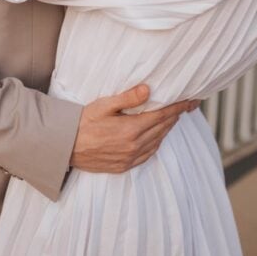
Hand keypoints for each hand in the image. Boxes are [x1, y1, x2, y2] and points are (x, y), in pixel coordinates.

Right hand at [70, 84, 200, 172]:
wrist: (65, 147)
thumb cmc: (82, 122)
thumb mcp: (104, 105)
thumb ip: (128, 98)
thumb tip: (148, 90)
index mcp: (130, 129)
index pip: (162, 116)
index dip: (178, 108)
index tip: (191, 101)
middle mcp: (133, 146)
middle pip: (162, 129)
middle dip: (175, 116)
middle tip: (186, 106)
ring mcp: (129, 158)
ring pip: (157, 141)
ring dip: (166, 129)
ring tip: (172, 118)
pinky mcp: (124, 166)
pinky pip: (148, 154)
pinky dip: (156, 143)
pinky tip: (156, 136)